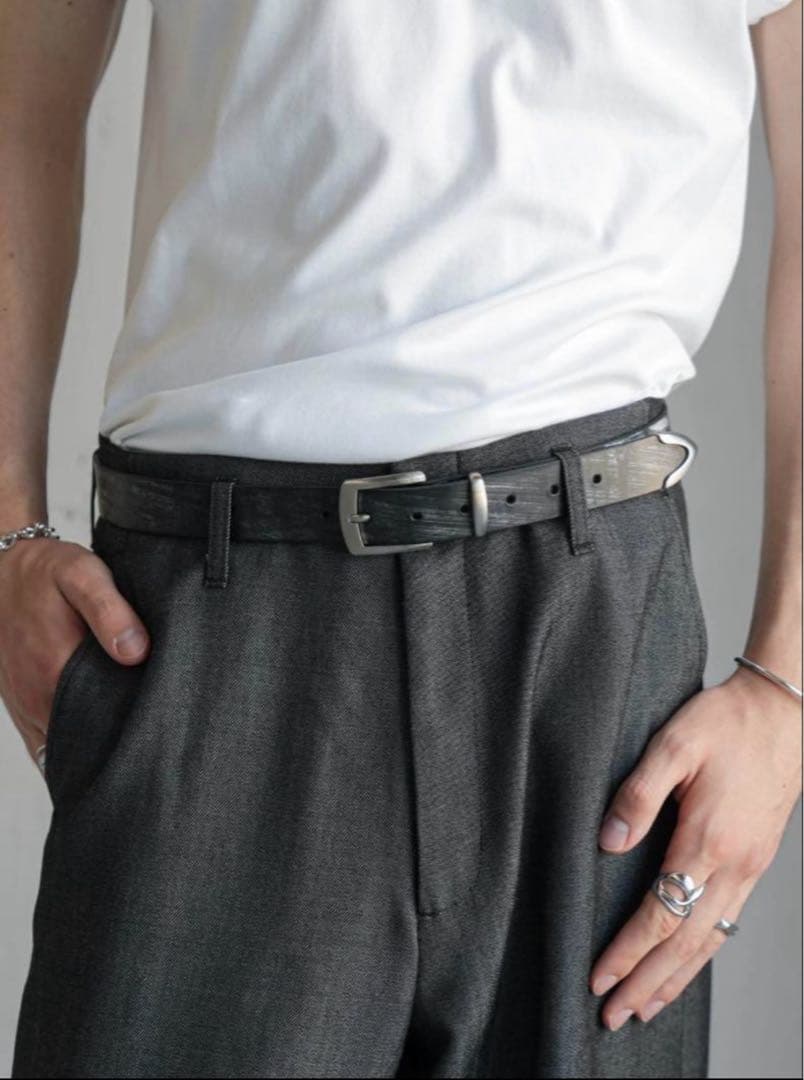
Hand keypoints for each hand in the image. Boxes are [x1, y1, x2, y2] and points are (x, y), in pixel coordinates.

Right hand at [0, 537, 149, 768]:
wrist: (2, 571)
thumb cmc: (47, 571)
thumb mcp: (82, 575)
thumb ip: (109, 611)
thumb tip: (136, 652)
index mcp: (54, 670)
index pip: (101, 726)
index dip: (132, 736)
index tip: (162, 735)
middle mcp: (36, 698)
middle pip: (85, 743)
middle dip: (118, 749)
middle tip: (158, 744)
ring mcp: (26, 706)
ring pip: (64, 748)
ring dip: (95, 752)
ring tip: (135, 747)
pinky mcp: (22, 705)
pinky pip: (45, 743)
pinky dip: (71, 748)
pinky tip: (100, 744)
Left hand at [589, 666, 801, 1029]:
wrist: (782, 712)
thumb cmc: (725, 722)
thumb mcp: (673, 743)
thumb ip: (638, 793)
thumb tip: (608, 842)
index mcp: (708, 838)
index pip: (660, 914)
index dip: (627, 952)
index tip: (599, 978)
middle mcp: (733, 864)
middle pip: (684, 942)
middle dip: (646, 982)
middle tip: (613, 1016)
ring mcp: (750, 866)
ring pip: (710, 940)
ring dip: (675, 978)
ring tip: (645, 1008)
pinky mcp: (756, 861)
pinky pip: (727, 922)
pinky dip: (702, 954)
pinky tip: (686, 964)